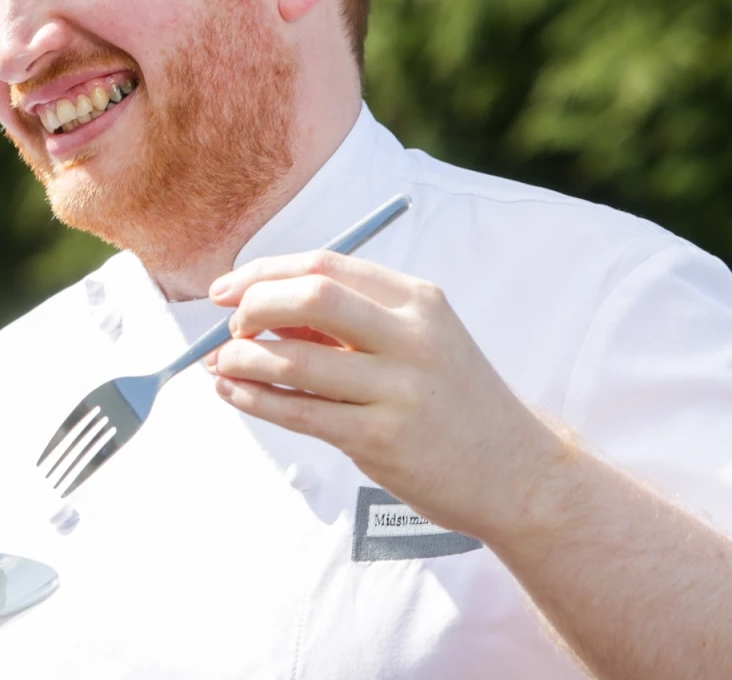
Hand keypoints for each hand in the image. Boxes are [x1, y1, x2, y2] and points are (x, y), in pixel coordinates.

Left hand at [204, 252, 572, 541]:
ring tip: (222, 364)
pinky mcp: (382, 439)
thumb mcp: (413, 342)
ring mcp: (400, 389)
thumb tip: (255, 308)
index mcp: (417, 301)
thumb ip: (344, 322)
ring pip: (295, 358)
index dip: (263, 273)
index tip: (225, 290)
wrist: (517, 473)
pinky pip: (299, 411)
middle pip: (310, 297)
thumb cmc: (449, 401)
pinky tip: (236, 393)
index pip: (326, 266)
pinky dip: (254, 398)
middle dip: (253, 306)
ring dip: (242, 358)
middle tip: (230, 328)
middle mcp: (413, 337)